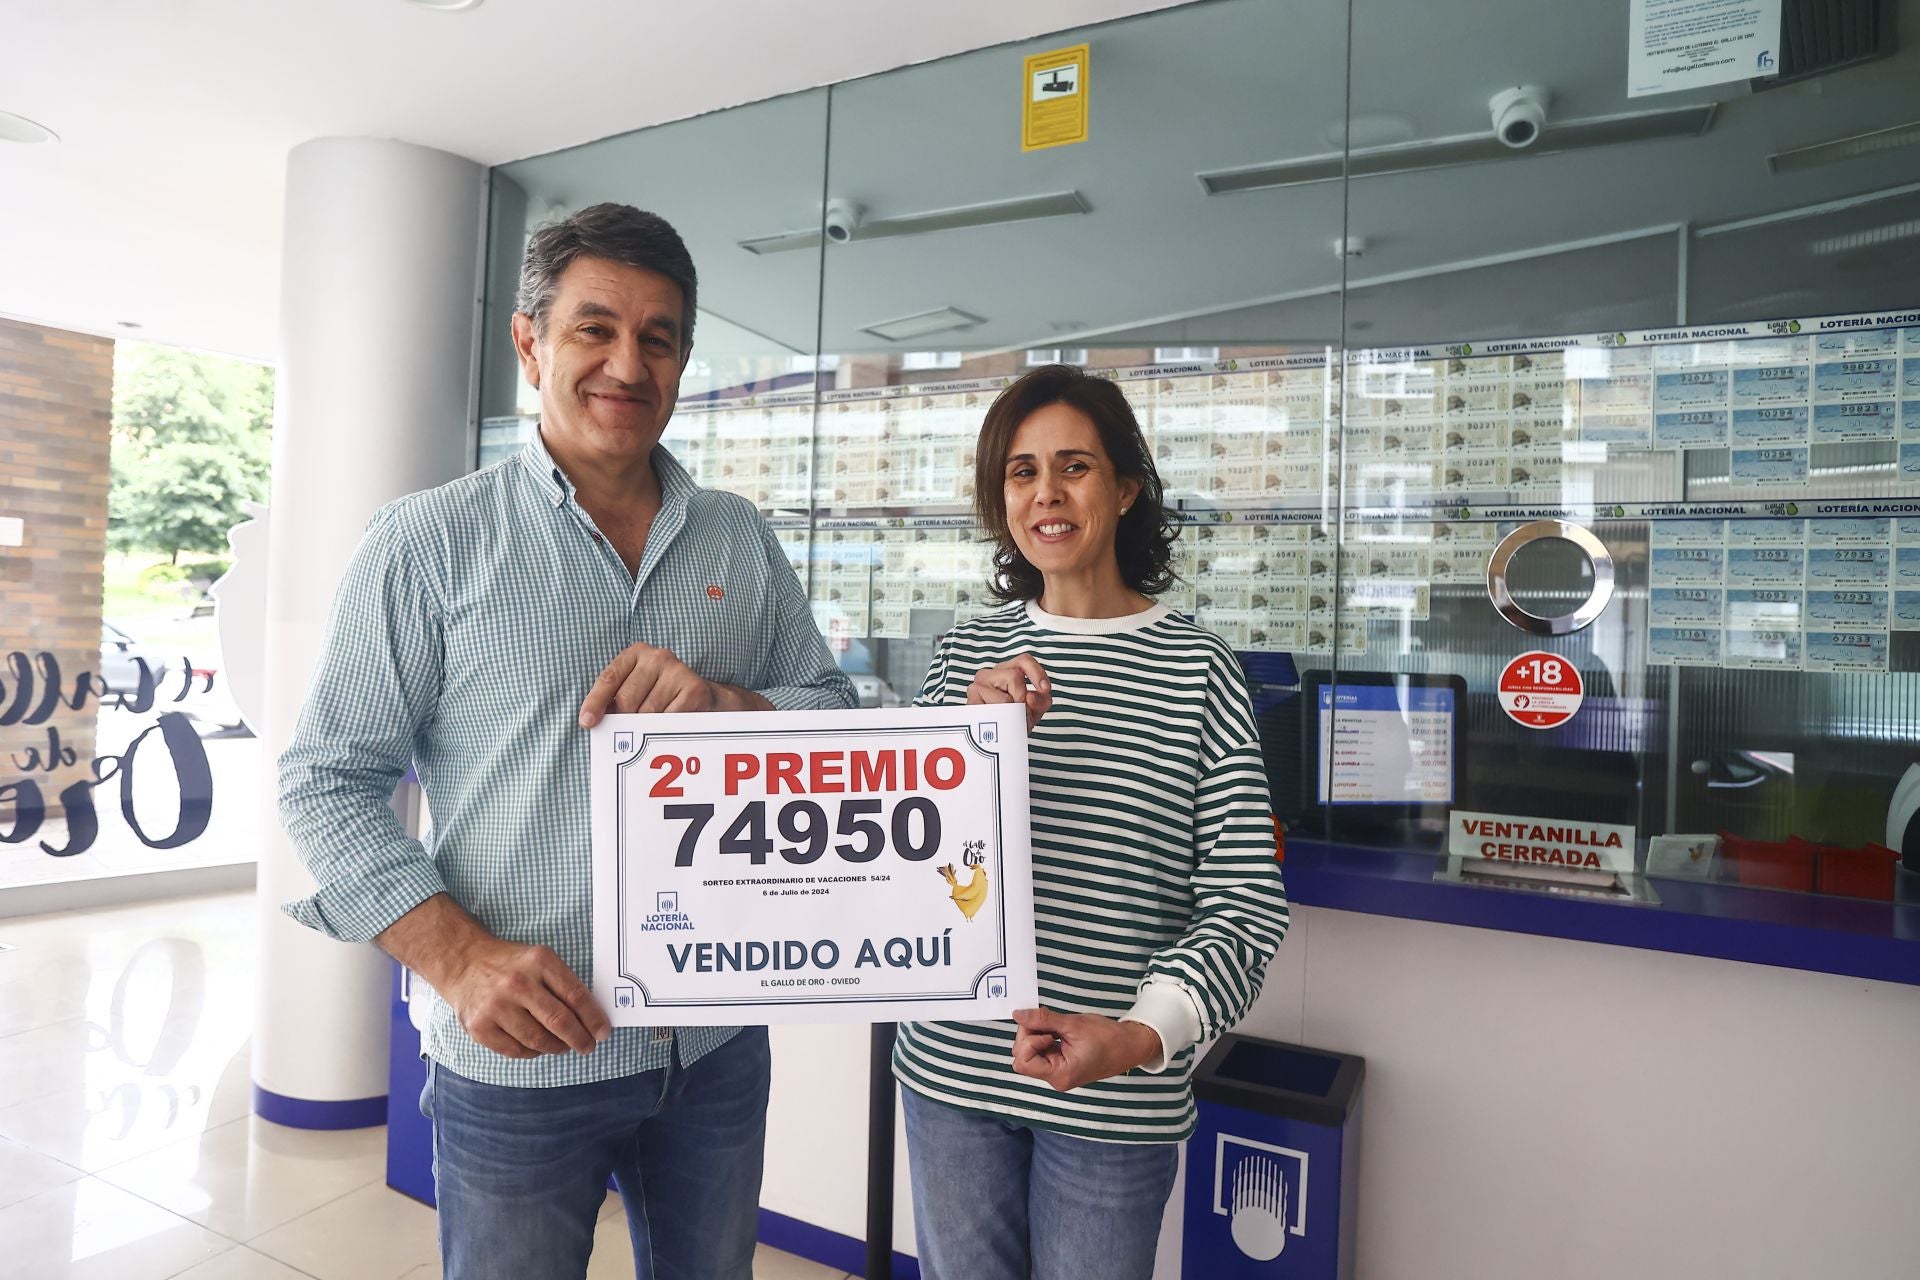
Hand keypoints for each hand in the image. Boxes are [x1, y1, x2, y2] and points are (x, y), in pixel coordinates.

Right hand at [439, 934, 612, 1059]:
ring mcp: (496, 1006)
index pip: (576, 996)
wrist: (465, 964)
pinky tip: (537, 1045)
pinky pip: (517, 1051)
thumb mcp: (540, 960)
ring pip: (539, 1040)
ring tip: (563, 1046)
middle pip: (559, 1021)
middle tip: (588, 1046)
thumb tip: (591, 1019)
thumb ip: (564, 984)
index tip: (603, 1032)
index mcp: (539, 962)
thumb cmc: (511, 965)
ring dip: (557, 1047)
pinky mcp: (480, 1027)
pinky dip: (533, 1052)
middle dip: (580, 1039)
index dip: (594, 1018)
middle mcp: (517, 983)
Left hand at [579, 643, 714, 725]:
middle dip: (625, 718)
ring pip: (647, 712)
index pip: (609, 678)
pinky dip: (665, 728)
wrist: (702, 697)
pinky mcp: (693, 687)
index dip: (595, 701)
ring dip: (646, 725)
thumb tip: (592, 720)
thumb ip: (613, 700)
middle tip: (633, 725)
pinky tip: (670, 724)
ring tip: (655, 723)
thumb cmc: (660, 696)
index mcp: (636, 653)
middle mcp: (657, 656)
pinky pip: (668, 719)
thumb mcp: (635, 690)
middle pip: (626, 699)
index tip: (587, 722)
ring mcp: (677, 670)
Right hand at [966, 654, 1050, 730]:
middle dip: (1022, 697)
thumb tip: (1030, 697)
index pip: (1024, 660)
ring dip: (1012, 712)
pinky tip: (997, 721)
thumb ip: (1041, 701)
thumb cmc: (1015, 719)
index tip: (1045, 690)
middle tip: (1020, 711)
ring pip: (1005, 696)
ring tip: (1008, 719)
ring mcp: (978, 684)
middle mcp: (991, 673)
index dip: (1036, 672)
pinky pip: (993, 710)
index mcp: (1007, 670)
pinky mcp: (971, 699)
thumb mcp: (1035, 710)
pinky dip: (1000, 719)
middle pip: (1015, 676)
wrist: (998, 739)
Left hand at [1010, 1007, 1160, 1091]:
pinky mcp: (1062, 1065)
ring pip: (1031, 1053)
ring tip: (1055, 1025)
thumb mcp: (1073, 1024)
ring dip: (1037, 1035)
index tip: (1048, 1032)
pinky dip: (1044, 1037)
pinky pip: (1043, 1052)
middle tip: (1047, 1022)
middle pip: (1024, 1057)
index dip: (1029, 1042)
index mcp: (1060, 1075)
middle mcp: (1056, 1078)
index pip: (1023, 1062)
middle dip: (1029, 1035)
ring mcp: (1059, 1073)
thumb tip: (1018, 1014)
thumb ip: (1043, 1020)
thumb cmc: (1107, 1037)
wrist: (1130, 1045)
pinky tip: (1057, 1029)